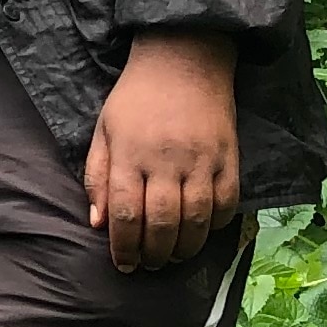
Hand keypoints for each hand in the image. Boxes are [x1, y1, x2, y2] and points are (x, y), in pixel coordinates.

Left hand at [86, 31, 241, 271]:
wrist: (184, 60)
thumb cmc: (136, 98)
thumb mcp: (103, 131)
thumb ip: (97, 177)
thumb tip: (98, 224)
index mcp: (129, 154)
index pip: (126, 213)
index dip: (124, 246)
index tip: (123, 264)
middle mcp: (166, 160)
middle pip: (162, 222)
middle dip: (154, 253)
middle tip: (148, 265)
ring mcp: (201, 159)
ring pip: (196, 219)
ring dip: (185, 247)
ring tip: (173, 257)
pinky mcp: (228, 157)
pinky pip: (227, 202)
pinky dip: (216, 225)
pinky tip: (202, 232)